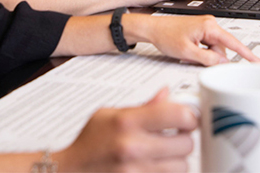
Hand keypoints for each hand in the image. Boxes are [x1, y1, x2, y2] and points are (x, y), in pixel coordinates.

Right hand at [54, 88, 196, 171]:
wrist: (70, 171)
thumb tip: (167, 94)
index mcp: (127, 122)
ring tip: (164, 154)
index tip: (188, 117)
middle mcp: (132, 147)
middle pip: (185, 144)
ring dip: (177, 161)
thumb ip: (143, 107)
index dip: (189, 115)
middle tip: (176, 136)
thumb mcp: (109, 115)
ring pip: (182, 167)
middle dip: (184, 139)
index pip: (177, 115)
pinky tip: (156, 165)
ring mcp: (136, 171)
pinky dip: (167, 172)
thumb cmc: (88, 144)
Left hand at [130, 14, 259, 65]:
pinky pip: (208, 46)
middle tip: (193, 58)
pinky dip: (201, 52)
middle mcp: (210, 23)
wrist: (153, 29)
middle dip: (212, 58)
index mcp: (209, 26)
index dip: (247, 54)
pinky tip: (189, 51)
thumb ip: (208, 59)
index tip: (258, 62)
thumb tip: (223, 62)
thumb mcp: (187, 52)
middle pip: (222, 49)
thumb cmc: (166, 36)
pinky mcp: (201, 30)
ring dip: (204, 56)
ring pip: (215, 49)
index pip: (233, 43)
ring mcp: (206, 26)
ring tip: (188, 53)